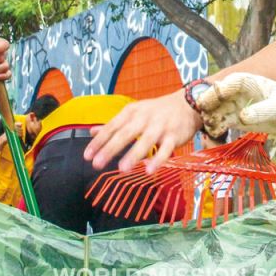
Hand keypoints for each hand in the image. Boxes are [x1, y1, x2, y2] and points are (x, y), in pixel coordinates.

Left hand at [84, 90, 202, 173]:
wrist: (188, 104)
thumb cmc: (156, 111)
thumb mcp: (134, 112)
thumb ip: (114, 123)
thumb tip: (92, 131)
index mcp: (132, 112)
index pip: (112, 127)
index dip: (99, 141)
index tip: (87, 156)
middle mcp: (144, 118)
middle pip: (125, 134)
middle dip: (110, 149)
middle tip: (97, 164)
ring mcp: (160, 127)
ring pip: (145, 141)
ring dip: (134, 155)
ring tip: (122, 169)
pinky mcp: (174, 136)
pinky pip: (166, 150)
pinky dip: (158, 160)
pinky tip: (149, 171)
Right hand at [195, 73, 275, 137]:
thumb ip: (261, 111)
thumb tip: (243, 117)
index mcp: (248, 82)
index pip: (229, 83)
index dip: (219, 89)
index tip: (212, 97)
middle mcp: (238, 93)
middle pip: (218, 96)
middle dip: (209, 102)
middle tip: (201, 111)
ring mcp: (236, 106)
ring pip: (217, 110)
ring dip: (210, 117)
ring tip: (207, 126)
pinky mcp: (237, 120)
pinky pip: (222, 123)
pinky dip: (216, 128)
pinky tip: (212, 134)